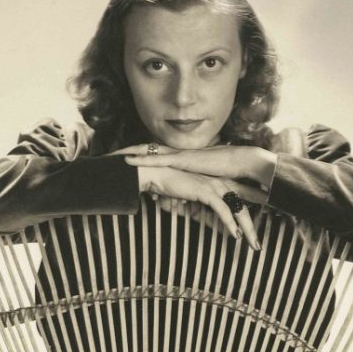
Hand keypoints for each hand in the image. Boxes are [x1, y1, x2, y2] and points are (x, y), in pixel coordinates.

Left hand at [123, 143, 277, 190]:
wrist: (243, 162)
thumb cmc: (229, 174)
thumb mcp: (206, 186)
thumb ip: (194, 192)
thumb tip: (184, 201)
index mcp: (184, 158)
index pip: (158, 155)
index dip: (141, 156)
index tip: (124, 158)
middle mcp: (179, 154)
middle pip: (148, 150)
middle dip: (128, 151)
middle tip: (109, 156)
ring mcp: (180, 155)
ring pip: (148, 152)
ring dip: (129, 153)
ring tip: (111, 157)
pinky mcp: (183, 160)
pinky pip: (157, 158)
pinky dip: (141, 159)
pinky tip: (127, 160)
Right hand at [137, 166, 263, 248]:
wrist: (157, 175)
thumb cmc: (172, 188)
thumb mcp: (192, 204)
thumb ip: (204, 215)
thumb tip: (214, 228)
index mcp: (219, 183)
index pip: (243, 195)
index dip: (256, 206)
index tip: (269, 218)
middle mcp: (220, 183)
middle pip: (244, 205)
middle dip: (253, 225)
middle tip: (260, 243)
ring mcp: (214, 186)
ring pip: (237, 209)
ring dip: (247, 229)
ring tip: (254, 244)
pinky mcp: (206, 191)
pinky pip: (222, 210)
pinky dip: (230, 223)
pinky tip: (236, 235)